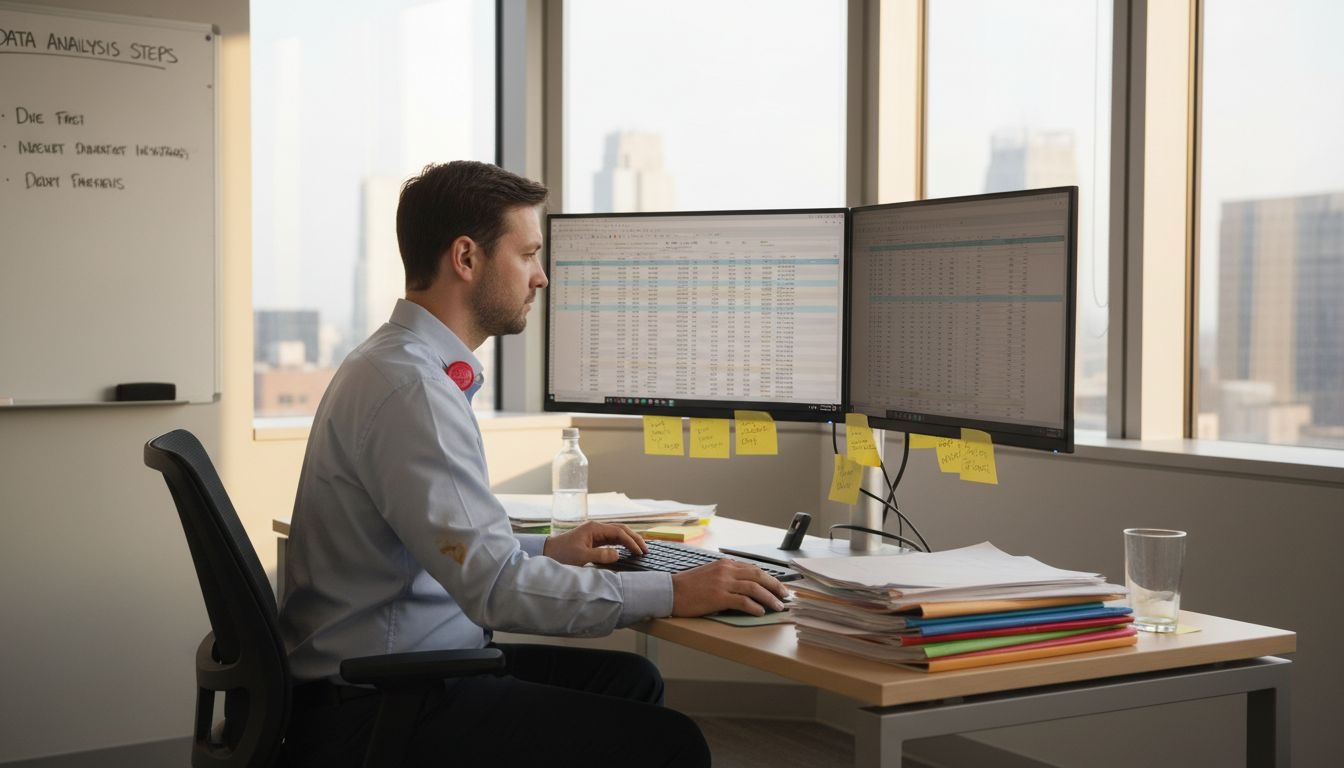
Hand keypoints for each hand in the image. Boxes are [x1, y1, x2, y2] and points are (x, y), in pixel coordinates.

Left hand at [543, 521, 646, 566]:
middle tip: (646, 549)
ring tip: (641, 549)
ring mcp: (594, 534)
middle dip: (634, 538)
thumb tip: (618, 554)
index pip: (619, 532)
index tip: (640, 552)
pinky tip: (627, 550)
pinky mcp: (592, 540)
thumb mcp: (581, 557)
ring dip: (629, 540)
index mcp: (594, 528)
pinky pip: (611, 540)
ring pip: (617, 534)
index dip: (631, 542)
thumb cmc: (561, 554)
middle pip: (621, 529)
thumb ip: (600, 556)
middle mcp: (596, 528)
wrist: (546, 553)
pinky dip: (621, 544)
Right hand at [671, 559, 788, 616]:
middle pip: (758, 576)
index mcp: (725, 564)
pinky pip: (742, 601)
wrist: (670, 591)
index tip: (778, 586)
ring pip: (754, 588)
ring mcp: (723, 583)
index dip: (769, 578)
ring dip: (769, 598)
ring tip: (778, 606)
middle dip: (775, 586)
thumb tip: (745, 587)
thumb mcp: (710, 574)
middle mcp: (726, 570)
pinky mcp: (718, 596)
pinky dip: (754, 606)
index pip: (753, 569)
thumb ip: (727, 577)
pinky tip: (760, 612)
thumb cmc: (688, 586)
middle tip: (785, 595)